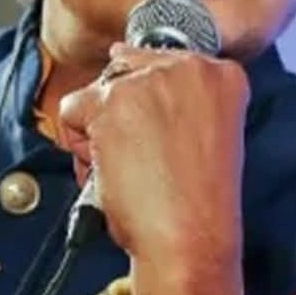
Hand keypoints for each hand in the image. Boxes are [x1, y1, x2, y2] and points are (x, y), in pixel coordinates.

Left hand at [55, 43, 247, 294]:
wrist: (190, 241)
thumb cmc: (198, 204)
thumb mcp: (206, 132)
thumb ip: (174, 95)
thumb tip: (119, 52)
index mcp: (224, 75)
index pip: (163, 64)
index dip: (150, 107)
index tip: (162, 141)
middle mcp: (190, 67)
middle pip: (126, 71)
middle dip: (121, 116)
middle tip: (144, 162)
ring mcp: (149, 81)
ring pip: (97, 92)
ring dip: (100, 134)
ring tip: (128, 173)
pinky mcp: (112, 103)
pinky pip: (72, 110)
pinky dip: (79, 146)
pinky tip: (109, 173)